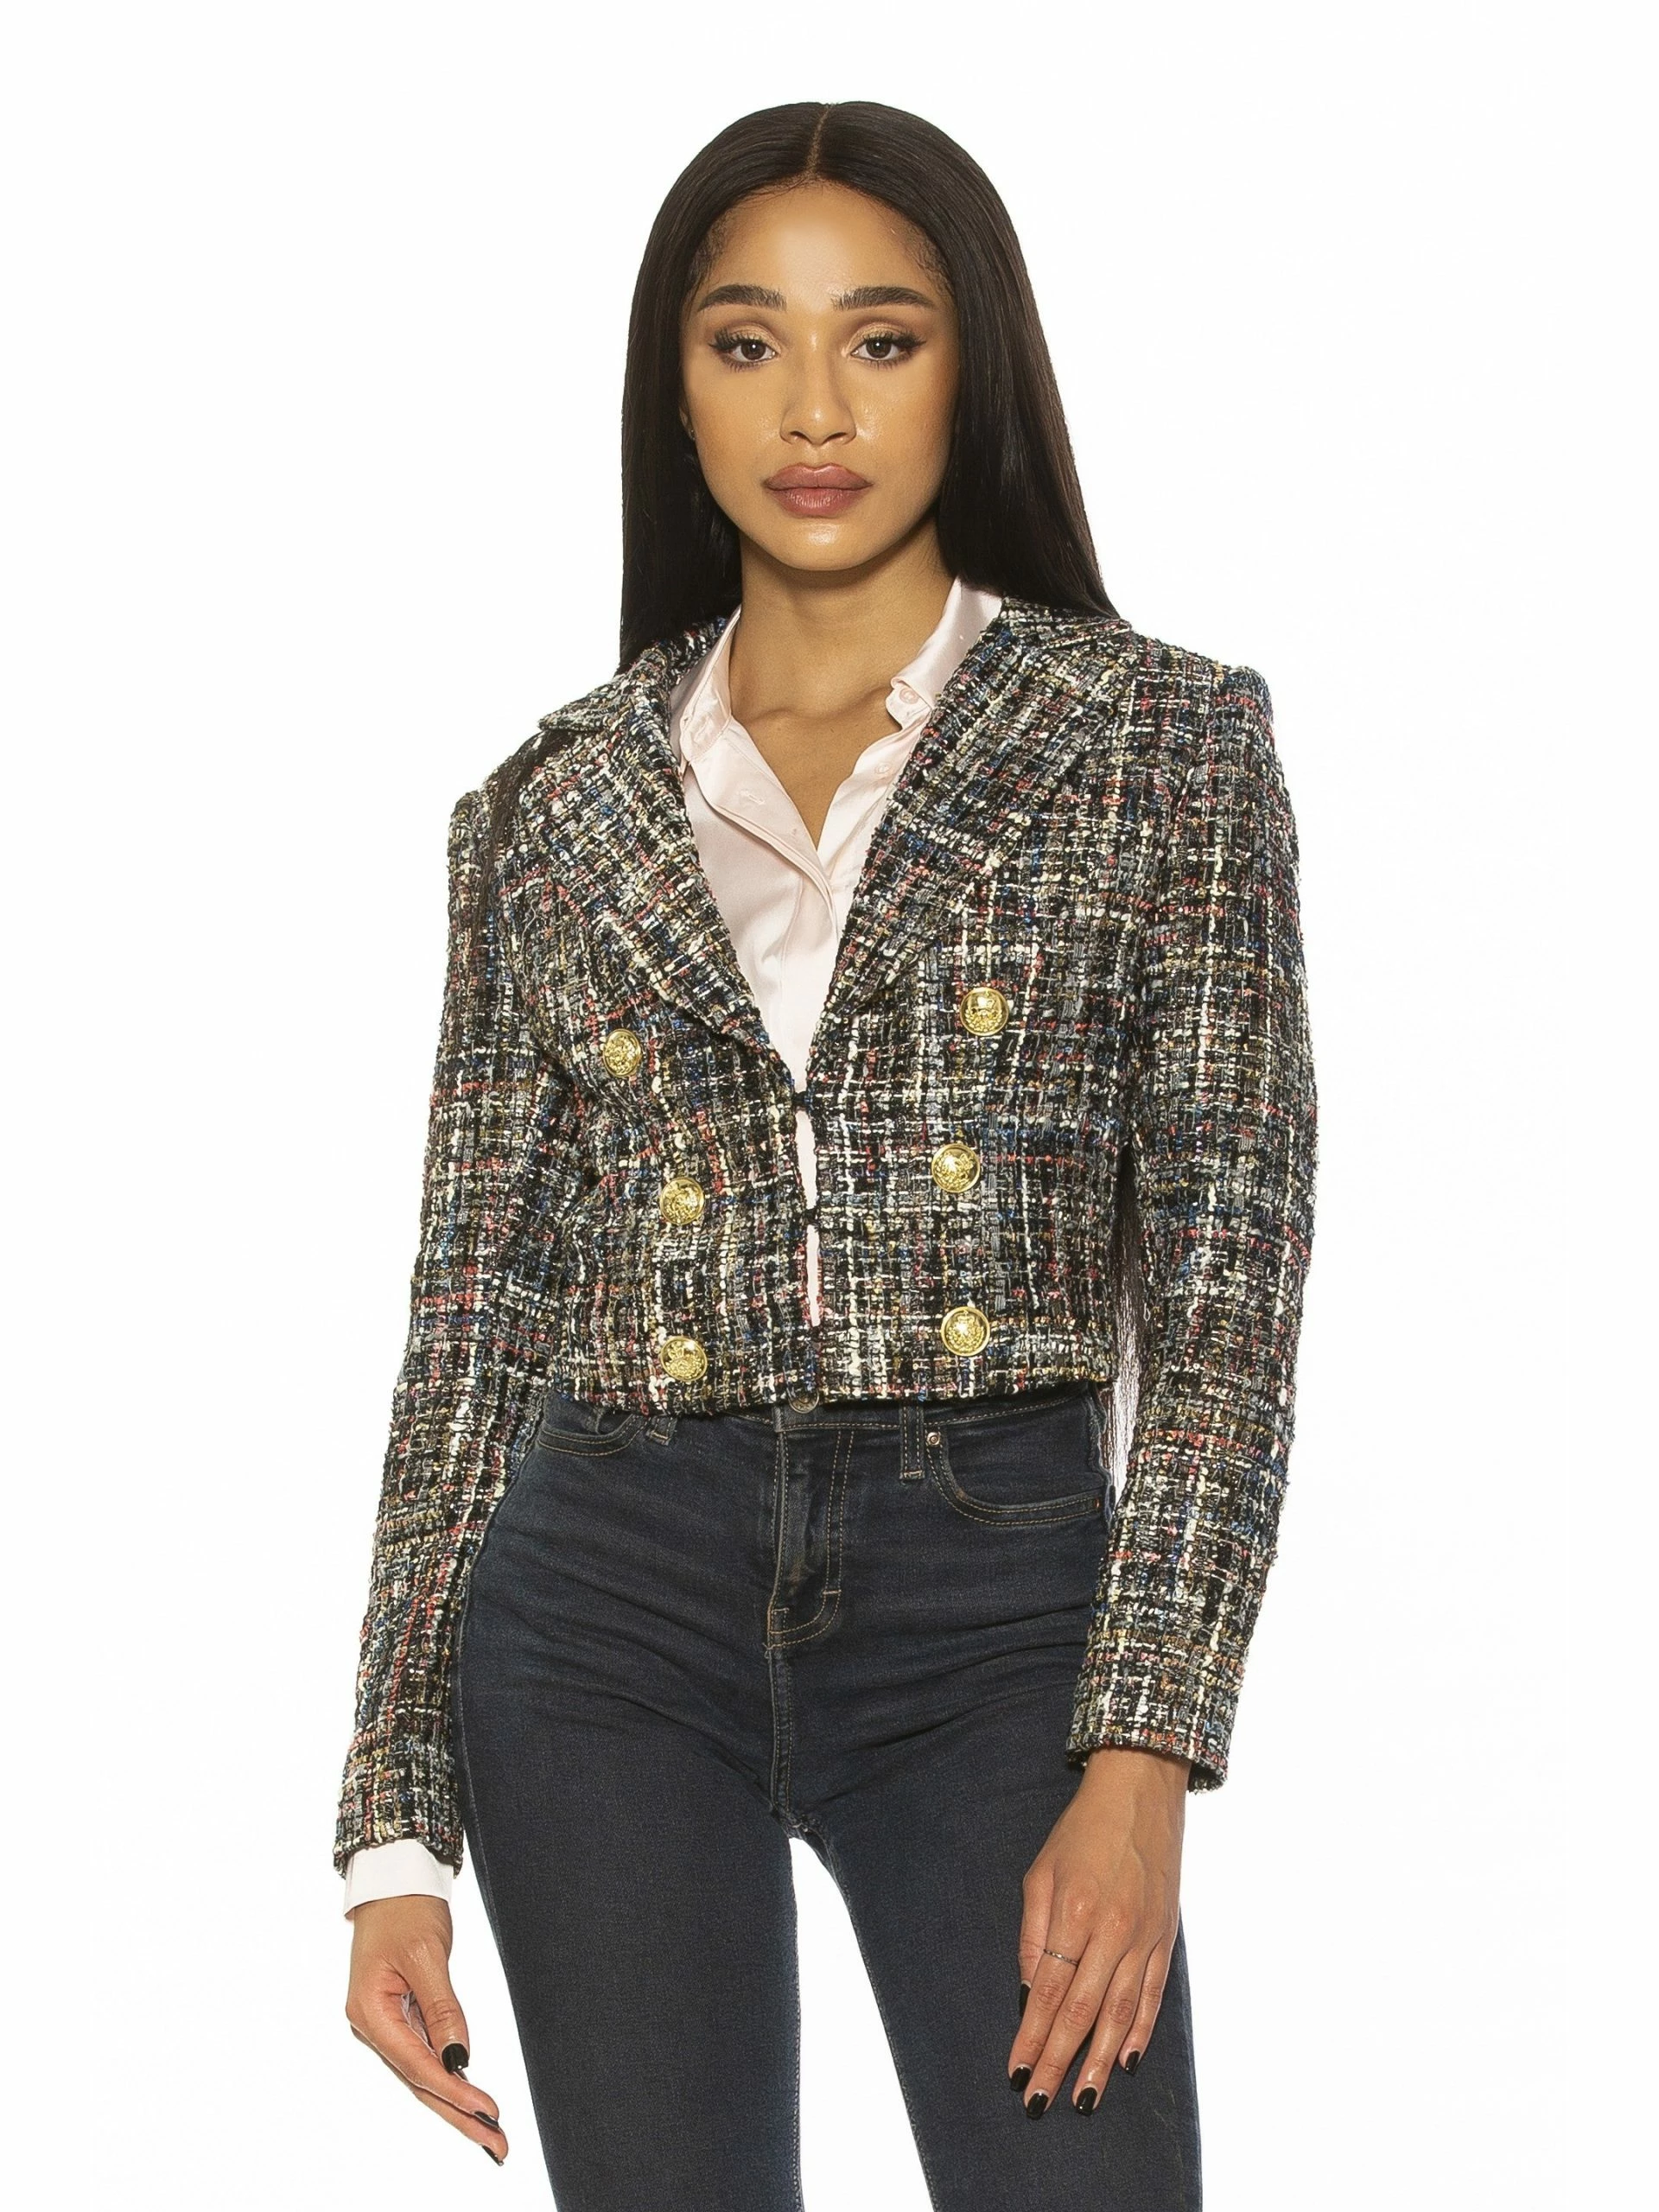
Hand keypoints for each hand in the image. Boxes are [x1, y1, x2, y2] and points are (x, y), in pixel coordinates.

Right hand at [344, 1896, 508, 2164]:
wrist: (393, 1877)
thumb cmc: (405, 1908)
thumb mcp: (427, 1955)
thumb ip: (443, 2008)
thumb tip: (458, 2057)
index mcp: (369, 2012)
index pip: (416, 2064)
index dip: (453, 2090)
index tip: (486, 2110)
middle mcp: (373, 2024)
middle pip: (419, 2080)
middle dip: (458, 2113)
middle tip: (496, 2143)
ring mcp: (386, 2021)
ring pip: (423, 2071)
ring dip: (456, 2100)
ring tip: (489, 2130)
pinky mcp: (401, 2014)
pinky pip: (426, 2052)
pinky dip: (449, 2074)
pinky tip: (471, 2095)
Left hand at [1006, 1746, 1188, 2116]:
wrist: (1141, 1791)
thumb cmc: (1081, 1831)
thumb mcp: (1040, 1872)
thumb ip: (1032, 1935)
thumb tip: (1028, 1994)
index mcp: (1073, 1912)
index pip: (1046, 1992)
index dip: (1031, 2037)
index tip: (1016, 2073)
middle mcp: (1112, 1930)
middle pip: (1081, 2012)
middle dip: (1059, 2062)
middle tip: (1040, 2102)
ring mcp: (1144, 1937)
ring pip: (1120, 2014)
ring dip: (1100, 2061)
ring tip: (1084, 2099)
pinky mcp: (1167, 1937)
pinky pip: (1152, 1995)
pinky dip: (1139, 2031)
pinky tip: (1125, 2060)